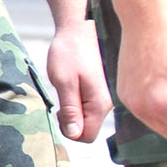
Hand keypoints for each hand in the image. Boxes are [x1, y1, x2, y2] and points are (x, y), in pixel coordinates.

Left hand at [44, 20, 111, 141]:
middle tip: (59, 101)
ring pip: (87, 120)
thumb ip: (71, 110)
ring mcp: (104, 99)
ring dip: (72, 112)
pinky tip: (71, 87)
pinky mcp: (100, 93)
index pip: (87, 136)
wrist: (79, 29)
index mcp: (100, 105)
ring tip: (65, 90)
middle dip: (70, 122)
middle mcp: (107, 105)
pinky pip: (88, 109)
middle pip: (88, 130)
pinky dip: (76, 104)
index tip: (58, 112)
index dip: (69, 131)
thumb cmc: (70, 52)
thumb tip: (75, 134)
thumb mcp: (64, 81)